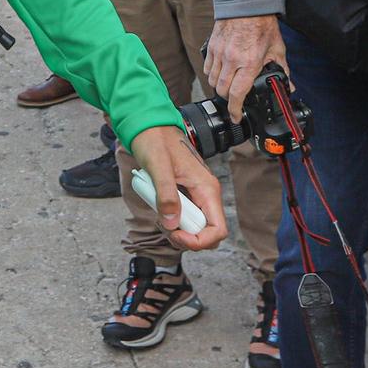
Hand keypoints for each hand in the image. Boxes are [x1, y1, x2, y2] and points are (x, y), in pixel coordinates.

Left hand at [128, 125, 227, 249]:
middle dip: (186, 238)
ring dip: (177, 229)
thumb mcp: (158, 166)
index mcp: (207, 188)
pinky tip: (160, 209)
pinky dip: (172, 219)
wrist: (149, 126)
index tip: (176, 234)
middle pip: (207, 233)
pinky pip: (184, 215)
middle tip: (164, 225)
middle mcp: (206, 193)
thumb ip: (166, 194)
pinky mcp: (186, 194)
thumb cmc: (156, 140)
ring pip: (195, 226)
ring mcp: (197, 194)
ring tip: (160, 217)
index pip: (218, 230)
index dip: (199, 241)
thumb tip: (171, 223)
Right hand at [206, 15, 286, 120]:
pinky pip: (207, 67)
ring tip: (227, 87)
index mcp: (249, 63)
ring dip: (218, 87)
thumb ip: (282, 70)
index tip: (236, 116)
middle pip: (221, 90)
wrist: (247, 5)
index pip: (236, 94)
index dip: (235, 110)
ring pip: (211, 79)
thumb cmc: (263, 25)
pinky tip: (220, 73)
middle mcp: (231, 60)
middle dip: (228, 99)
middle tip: (235, 101)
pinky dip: (212, 74)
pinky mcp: (211, 46)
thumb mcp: (277, 49)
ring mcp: (219, 53)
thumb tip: (289, 86)